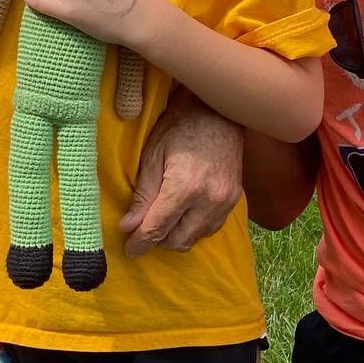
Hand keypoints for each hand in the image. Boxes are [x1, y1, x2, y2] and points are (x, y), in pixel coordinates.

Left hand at [120, 88, 242, 256]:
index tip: (129, 251)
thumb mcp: (153, 156)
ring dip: (176, 236)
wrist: (219, 111)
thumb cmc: (180, 126)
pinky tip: (182, 216)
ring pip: (195, 238)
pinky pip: (211, 228)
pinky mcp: (235, 200)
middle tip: (142, 233)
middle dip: (157, 241)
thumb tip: (128, 227)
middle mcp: (209, 199)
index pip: (158, 228)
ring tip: (161, 223)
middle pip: (178, 240)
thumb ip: (142, 196)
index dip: (140, 243)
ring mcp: (226, 201)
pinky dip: (194, 228)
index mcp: (185, 186)